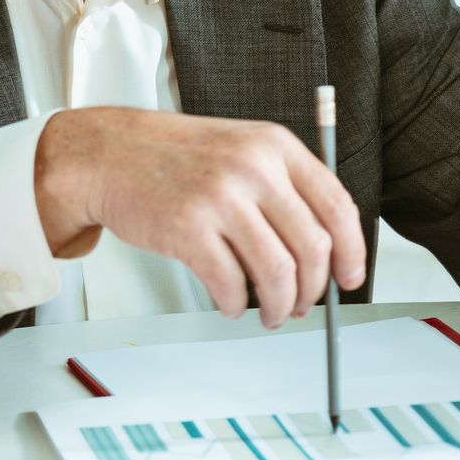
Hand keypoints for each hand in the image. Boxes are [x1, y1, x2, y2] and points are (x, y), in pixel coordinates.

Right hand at [34, 107, 367, 328]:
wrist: (108, 153)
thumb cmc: (174, 157)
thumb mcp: (239, 150)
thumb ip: (282, 188)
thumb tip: (321, 253)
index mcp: (275, 146)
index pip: (336, 205)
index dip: (351, 251)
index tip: (349, 278)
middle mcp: (253, 168)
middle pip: (312, 247)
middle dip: (313, 289)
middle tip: (302, 305)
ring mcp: (220, 197)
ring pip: (277, 273)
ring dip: (279, 305)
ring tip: (269, 313)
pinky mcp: (188, 228)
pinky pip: (229, 284)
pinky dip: (235, 304)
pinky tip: (229, 303)